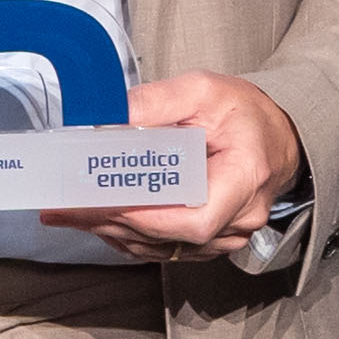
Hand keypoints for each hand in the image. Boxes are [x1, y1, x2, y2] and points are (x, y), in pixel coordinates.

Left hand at [64, 72, 305, 260]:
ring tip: (68, 214)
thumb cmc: (245, 114)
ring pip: (162, 248)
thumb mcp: (205, 90)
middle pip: (170, 236)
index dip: (147, 218)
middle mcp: (240, 217)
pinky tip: (97, 221)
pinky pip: (166, 248)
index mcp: (245, 178)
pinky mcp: (211, 241)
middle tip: (64, 208)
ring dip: (113, 232)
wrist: (274, 136)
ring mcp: (227, 236)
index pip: (196, 218)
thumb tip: (109, 116)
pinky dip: (129, 236)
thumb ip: (157, 100)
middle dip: (111, 221)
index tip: (104, 204)